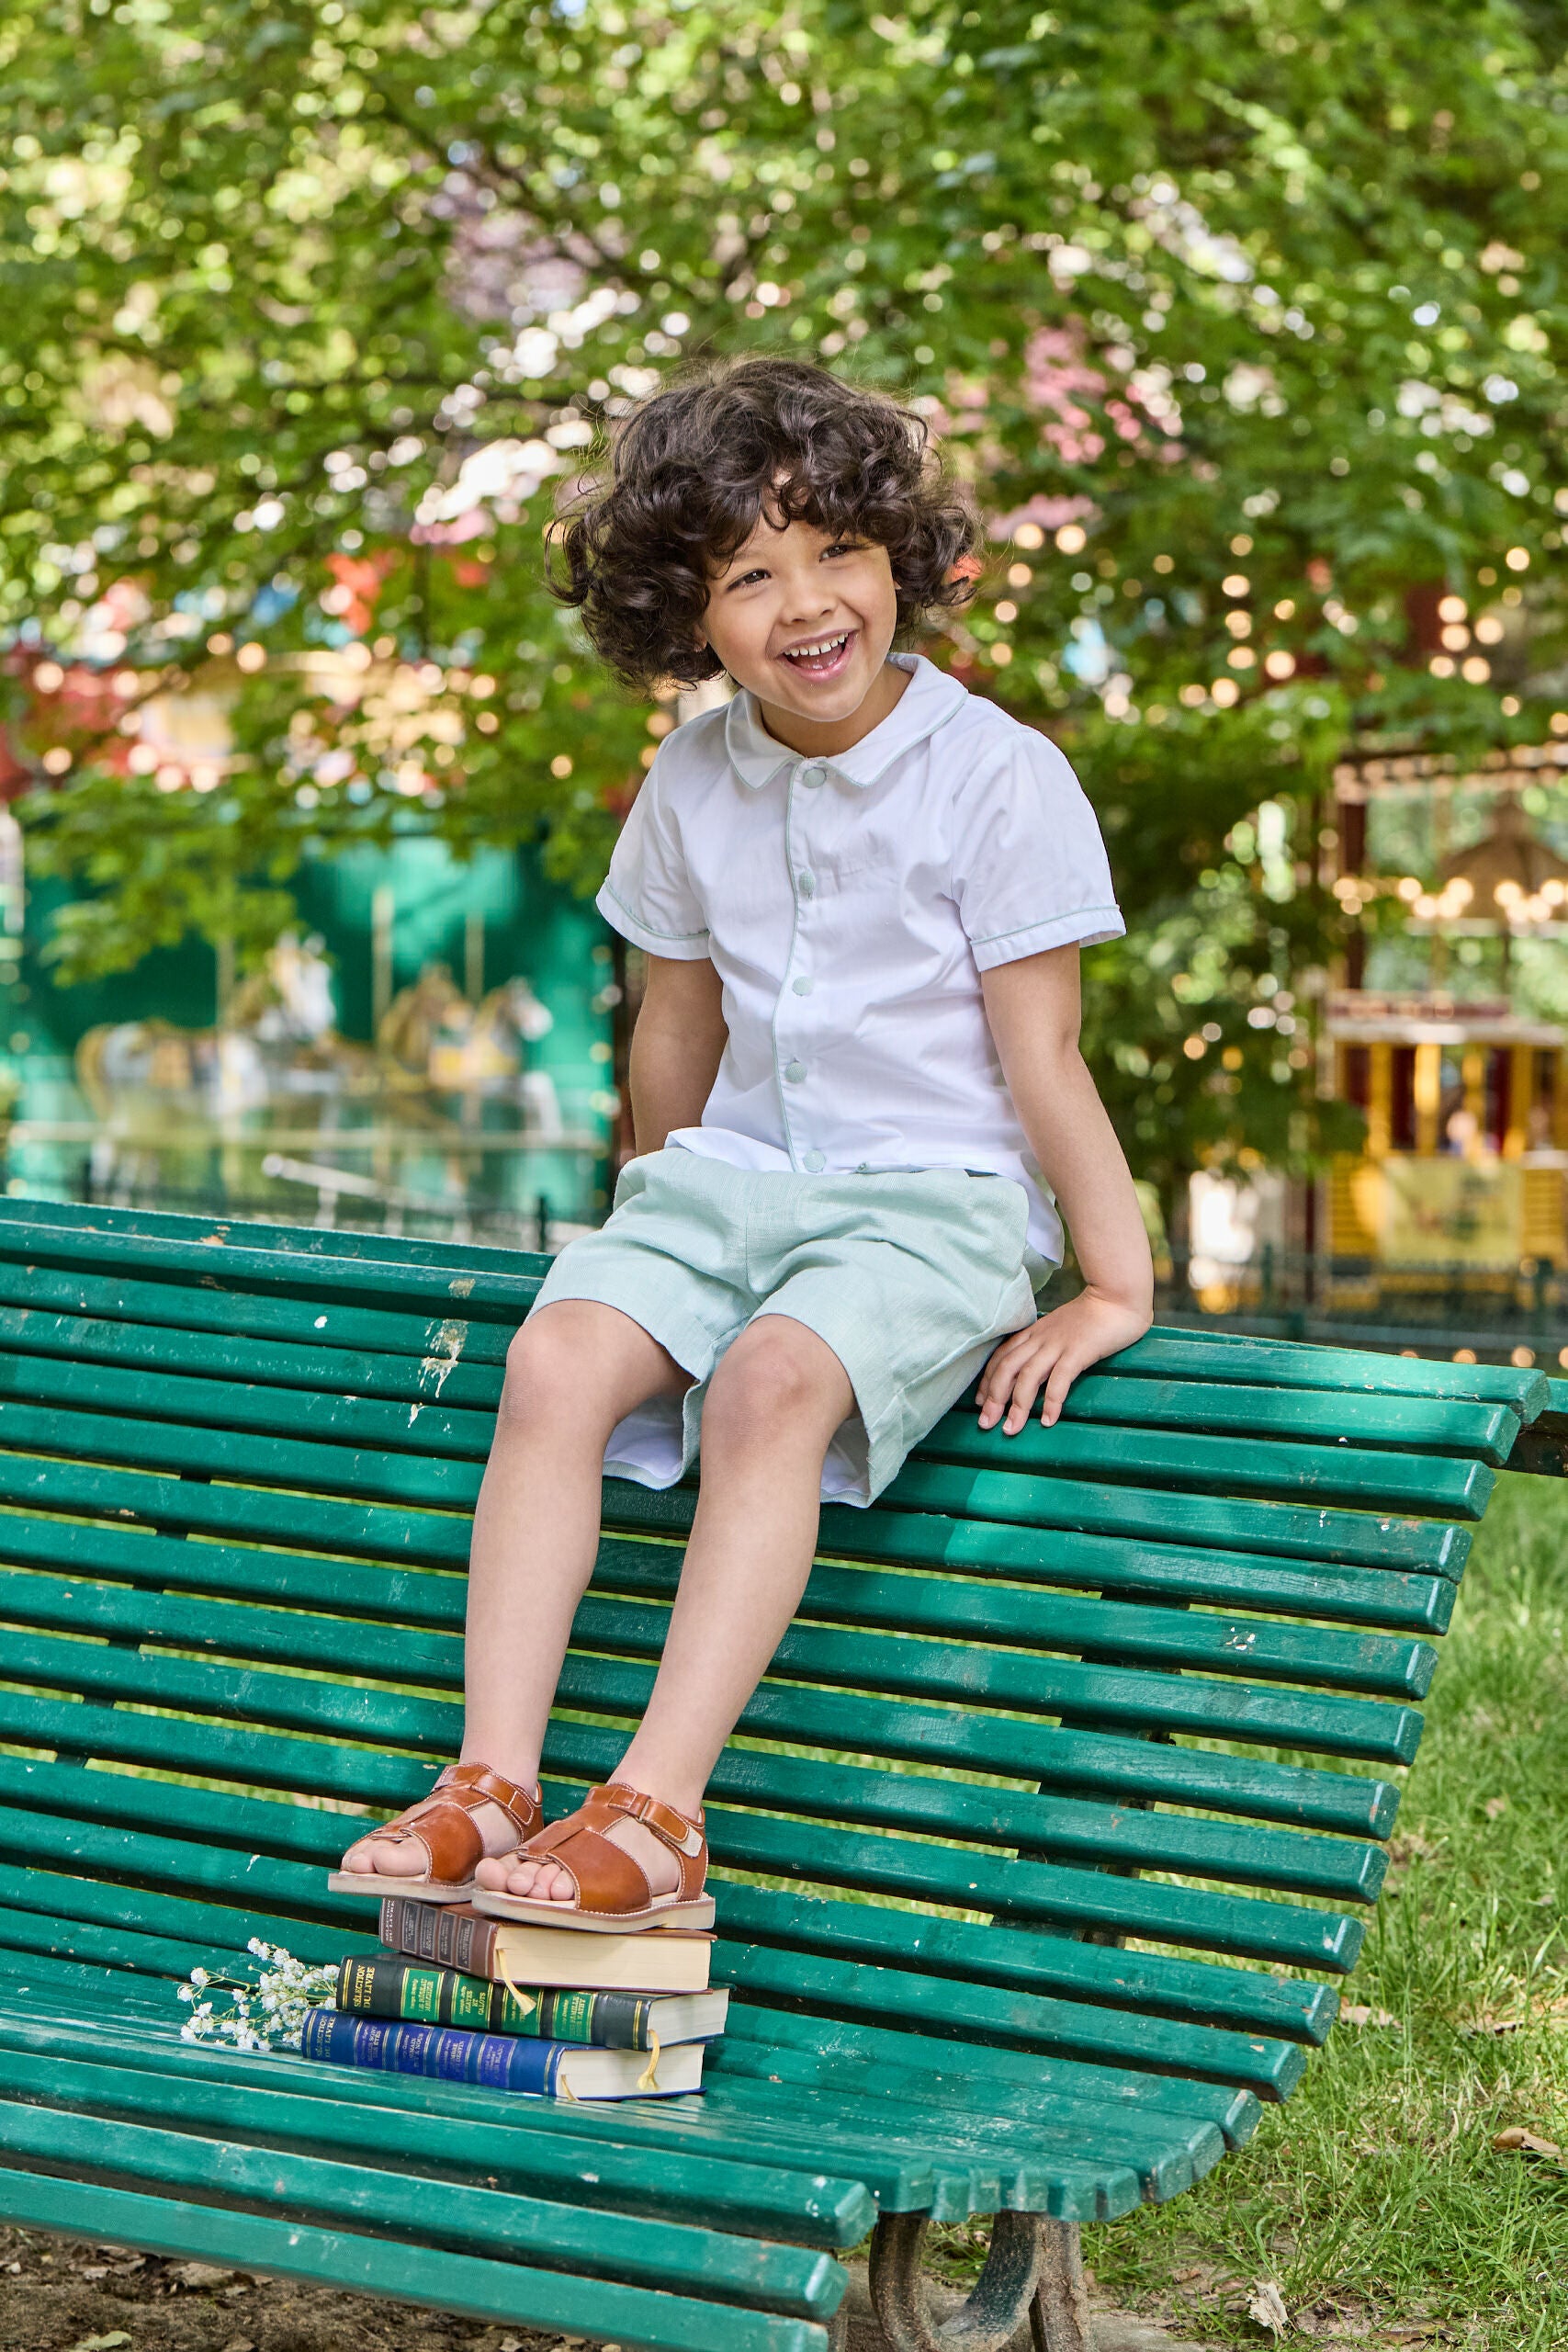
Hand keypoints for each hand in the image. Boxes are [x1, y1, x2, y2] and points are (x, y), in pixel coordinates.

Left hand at [976, 1287, 1151, 1435]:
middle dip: (994, 1399)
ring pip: (1028, 1376)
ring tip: (1011, 1429)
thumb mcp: (1056, 1329)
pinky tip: (1048, 1420)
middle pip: (1007, 1369)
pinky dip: (1052, 1401)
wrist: (1115, 1298)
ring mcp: (1058, 1345)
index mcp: (1032, 1334)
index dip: (988, 1382)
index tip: (981, 1403)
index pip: (1001, 1358)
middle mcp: (1039, 1339)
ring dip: (1017, 1405)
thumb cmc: (1089, 1318)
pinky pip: (1060, 1379)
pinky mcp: (1078, 1351)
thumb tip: (1030, 1374)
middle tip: (986, 1424)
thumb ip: (1042, 1346)